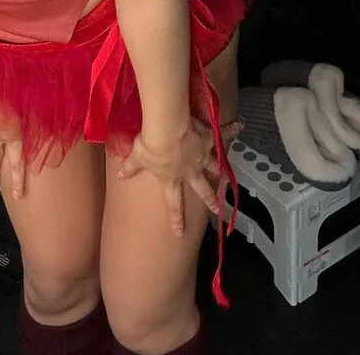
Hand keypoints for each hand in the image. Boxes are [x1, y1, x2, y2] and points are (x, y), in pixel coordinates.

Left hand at [118, 118, 220, 235]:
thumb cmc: (150, 147)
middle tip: (218, 209)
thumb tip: (120, 175)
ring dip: (220, 168)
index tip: (180, 233)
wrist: (167, 131)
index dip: (176, 219)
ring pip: (214, 165)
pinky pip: (223, 134)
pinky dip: (231, 130)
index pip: (173, 203)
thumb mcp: (137, 157)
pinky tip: (239, 126)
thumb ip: (130, 167)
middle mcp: (190, 171)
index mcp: (171, 178)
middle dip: (210, 200)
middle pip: (202, 189)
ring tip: (227, 173)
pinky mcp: (208, 139)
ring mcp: (201, 156)